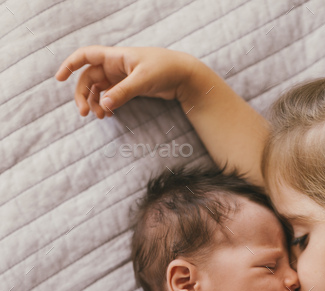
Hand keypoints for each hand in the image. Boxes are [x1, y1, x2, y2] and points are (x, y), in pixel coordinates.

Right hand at [55, 45, 197, 117]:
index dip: (70, 65)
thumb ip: (122, 93)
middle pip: (89, 78)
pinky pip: (110, 96)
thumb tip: (103, 105)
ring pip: (99, 89)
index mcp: (115, 56)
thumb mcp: (142, 80)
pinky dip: (106, 105)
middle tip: (84, 113)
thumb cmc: (165, 70)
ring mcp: (121, 77)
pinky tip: (109, 115)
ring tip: (100, 117)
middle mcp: (115, 65)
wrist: (183, 76)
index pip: (85, 56)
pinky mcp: (128, 87)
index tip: (59, 78)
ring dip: (95, 103)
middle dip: (83, 94)